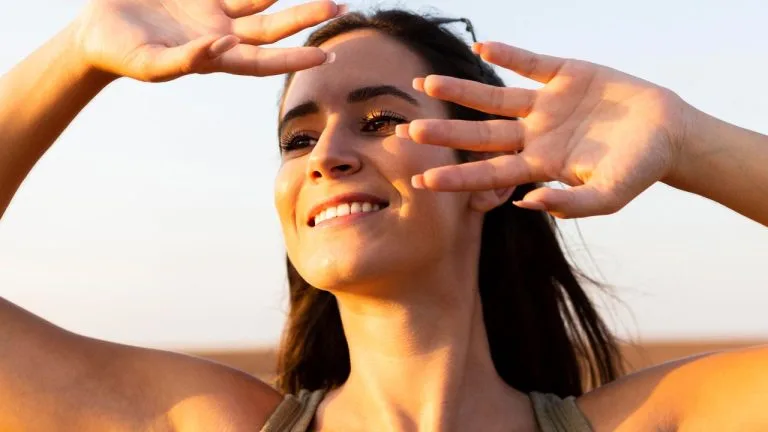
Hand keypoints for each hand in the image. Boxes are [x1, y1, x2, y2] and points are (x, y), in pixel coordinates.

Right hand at [71, 0, 343, 81]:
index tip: (326, 55)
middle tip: (339, 6)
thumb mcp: (150, 63)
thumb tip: (223, 47)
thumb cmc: (119, 53)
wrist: (95, 29)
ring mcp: (214, 9)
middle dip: (306, 17)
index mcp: (215, 58)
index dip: (295, 59)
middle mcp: (222, 33)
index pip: (265, 61)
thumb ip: (186, 61)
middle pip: (274, 26)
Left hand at [397, 42, 693, 218]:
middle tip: (409, 133)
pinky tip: (481, 45)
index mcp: (540, 165)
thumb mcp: (609, 196)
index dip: (457, 178)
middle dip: (446, 135)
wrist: (668, 133)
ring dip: (461, 91)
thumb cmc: (638, 170)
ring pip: (494, 97)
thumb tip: (526, 204)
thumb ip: (570, 204)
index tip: (423, 181)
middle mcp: (534, 134)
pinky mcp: (564, 74)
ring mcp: (546, 103)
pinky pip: (529, 62)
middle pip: (480, 135)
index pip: (490, 172)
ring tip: (426, 84)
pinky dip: (508, 53)